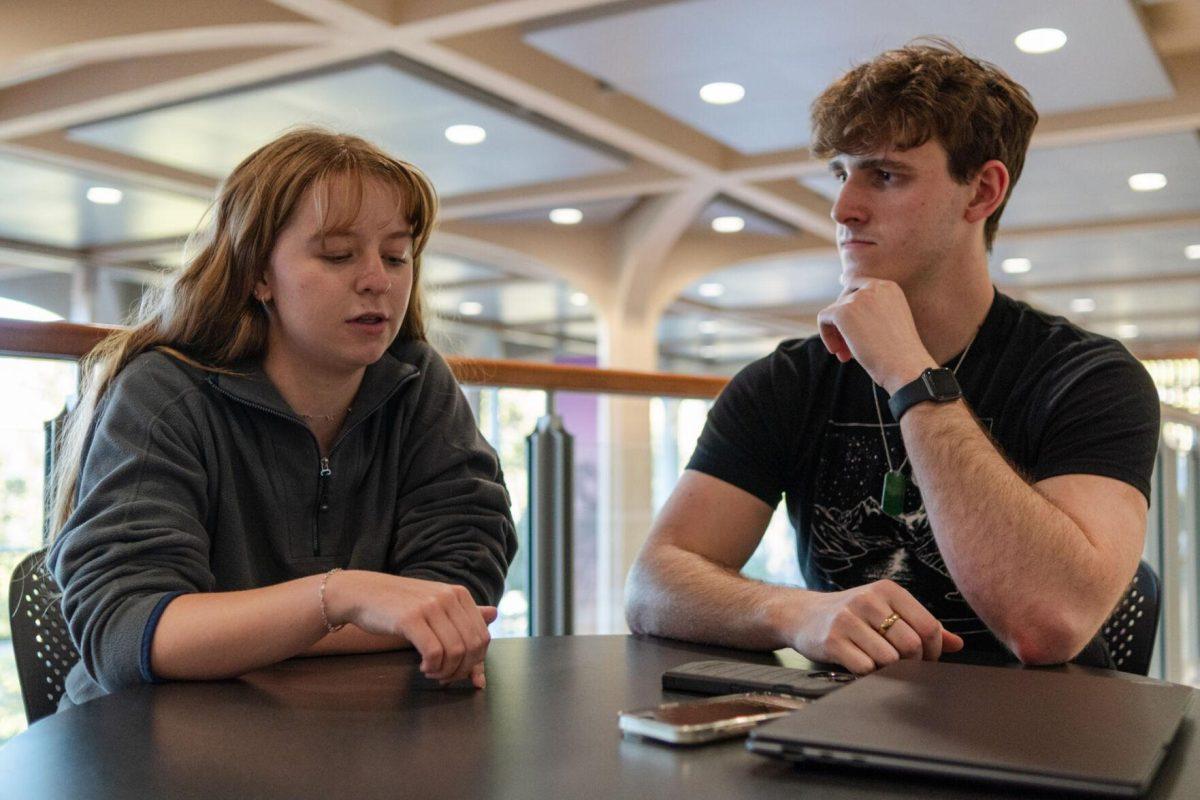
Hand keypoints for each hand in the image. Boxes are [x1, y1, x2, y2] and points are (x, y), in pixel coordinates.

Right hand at [325, 570, 495, 686]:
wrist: (362, 592)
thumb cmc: (400, 603)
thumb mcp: (435, 603)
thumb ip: (464, 612)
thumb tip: (495, 615)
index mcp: (459, 594)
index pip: (483, 636)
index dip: (475, 662)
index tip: (459, 672)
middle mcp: (449, 597)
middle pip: (473, 647)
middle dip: (462, 670)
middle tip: (444, 677)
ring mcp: (430, 606)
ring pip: (456, 652)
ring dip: (446, 671)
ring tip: (432, 672)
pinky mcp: (411, 618)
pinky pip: (434, 653)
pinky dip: (432, 667)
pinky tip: (423, 667)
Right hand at [785, 580, 963, 674]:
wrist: (802, 614)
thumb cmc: (850, 614)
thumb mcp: (886, 610)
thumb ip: (921, 625)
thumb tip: (957, 644)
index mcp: (887, 590)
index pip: (929, 626)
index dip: (934, 651)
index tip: (925, 658)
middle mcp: (868, 600)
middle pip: (912, 645)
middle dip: (913, 663)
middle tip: (903, 665)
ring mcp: (848, 620)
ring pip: (890, 659)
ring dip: (888, 669)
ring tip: (878, 662)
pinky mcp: (832, 640)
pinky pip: (865, 668)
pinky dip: (868, 673)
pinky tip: (860, 663)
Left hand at [816, 279, 935, 393]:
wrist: (905, 366)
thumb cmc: (900, 353)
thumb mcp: (889, 322)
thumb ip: (870, 311)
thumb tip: (839, 309)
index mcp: (889, 287)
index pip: (858, 285)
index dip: (848, 305)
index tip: (845, 321)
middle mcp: (874, 287)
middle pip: (844, 299)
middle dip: (843, 325)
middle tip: (848, 349)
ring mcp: (858, 298)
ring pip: (833, 311)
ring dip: (837, 334)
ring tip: (846, 355)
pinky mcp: (843, 312)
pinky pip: (824, 319)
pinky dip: (827, 336)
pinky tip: (839, 353)